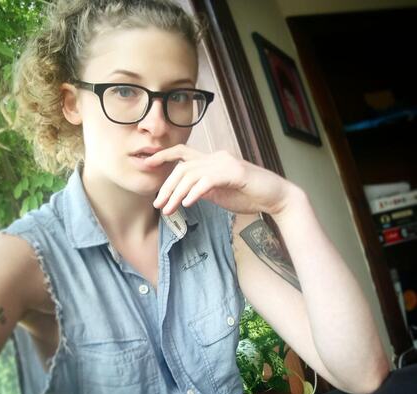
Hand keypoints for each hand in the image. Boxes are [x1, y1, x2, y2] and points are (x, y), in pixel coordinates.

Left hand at [144, 144, 297, 215]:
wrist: (276, 197)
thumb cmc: (249, 195)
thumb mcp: (219, 192)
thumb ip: (202, 189)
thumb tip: (184, 193)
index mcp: (212, 160)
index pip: (183, 153)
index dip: (163, 156)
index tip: (147, 164)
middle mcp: (216, 157)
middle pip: (182, 167)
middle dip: (166, 186)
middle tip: (158, 204)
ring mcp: (226, 163)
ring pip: (191, 174)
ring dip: (176, 194)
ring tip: (169, 210)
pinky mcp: (235, 173)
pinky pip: (208, 181)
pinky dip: (195, 193)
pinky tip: (188, 204)